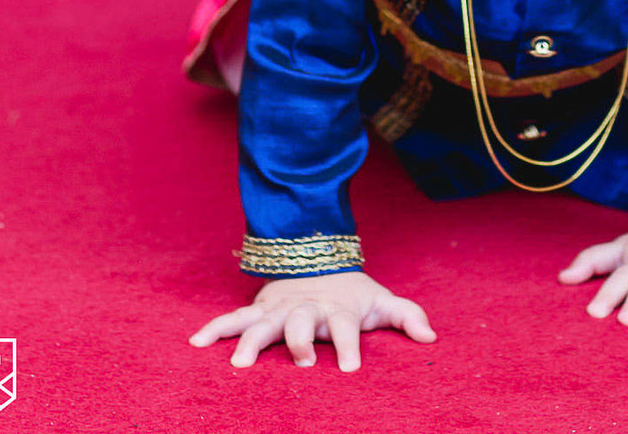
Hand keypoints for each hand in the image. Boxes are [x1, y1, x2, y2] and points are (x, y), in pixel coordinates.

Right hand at [189, 270, 435, 370]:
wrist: (321, 259)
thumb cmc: (353, 293)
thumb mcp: (381, 301)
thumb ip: (407, 316)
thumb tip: (431, 338)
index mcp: (337, 310)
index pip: (346, 327)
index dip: (350, 346)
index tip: (351, 368)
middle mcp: (307, 308)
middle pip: (301, 323)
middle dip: (300, 341)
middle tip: (302, 363)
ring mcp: (281, 307)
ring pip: (263, 322)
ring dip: (251, 341)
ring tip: (239, 364)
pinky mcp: (261, 307)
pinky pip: (235, 317)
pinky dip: (216, 327)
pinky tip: (196, 342)